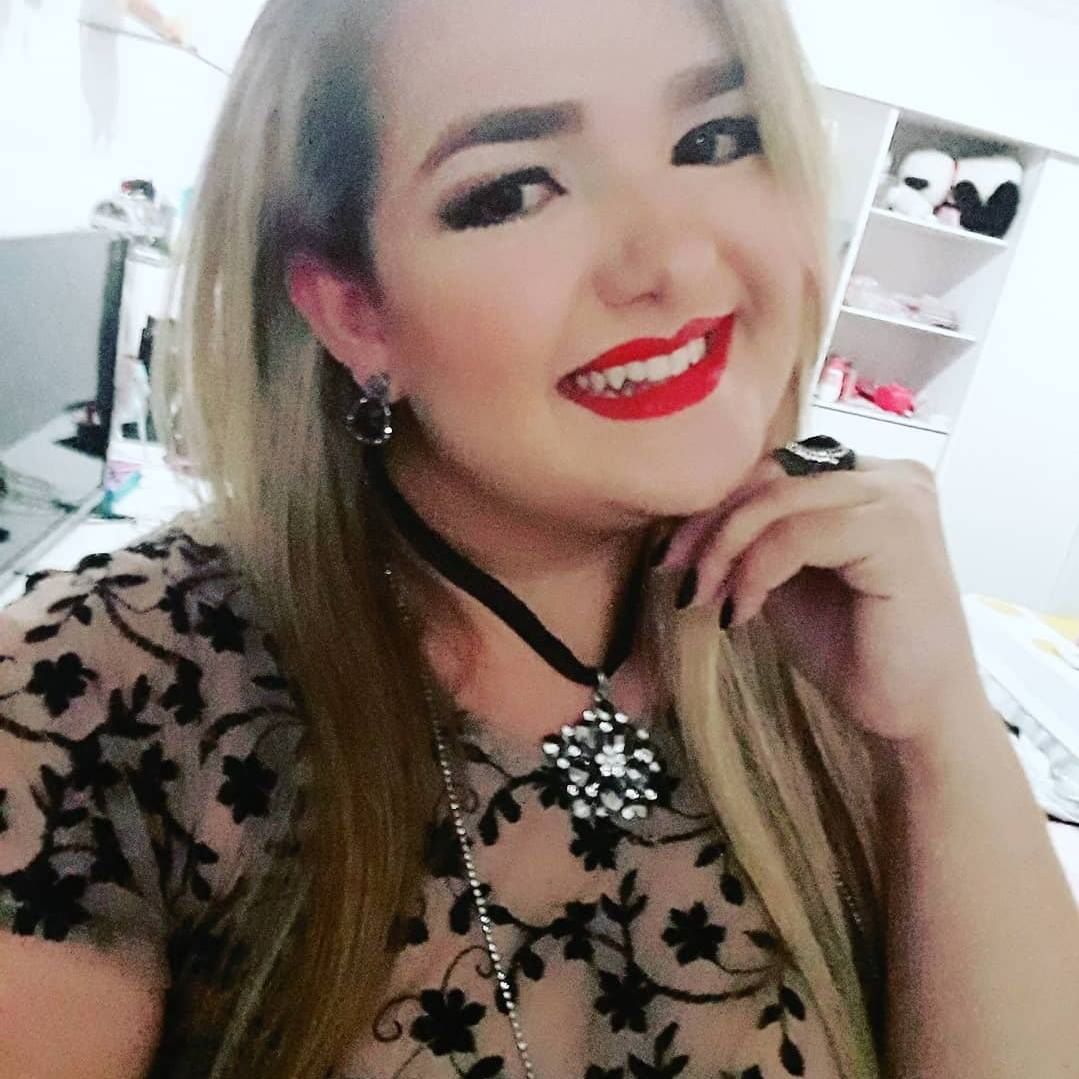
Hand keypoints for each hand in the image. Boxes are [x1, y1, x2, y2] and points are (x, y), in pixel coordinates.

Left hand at [657, 454, 985, 744]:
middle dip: (710, 527)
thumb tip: (683, 526)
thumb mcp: (784, 578)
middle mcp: (887, 473)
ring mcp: (897, 496)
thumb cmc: (853, 647)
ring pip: (777, 502)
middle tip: (676, 575)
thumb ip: (753, 539)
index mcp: (863, 475)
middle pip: (768, 477)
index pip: (770, 470)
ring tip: (703, 598)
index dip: (712, 509)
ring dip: (725, 551)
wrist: (914, 711)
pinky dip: (755, 572)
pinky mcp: (896, 531)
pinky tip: (740, 613)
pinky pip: (798, 534)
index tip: (670, 557)